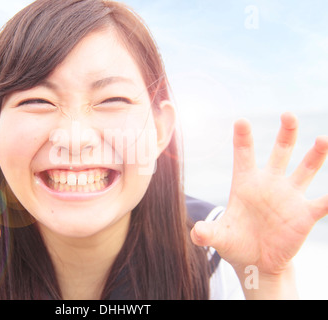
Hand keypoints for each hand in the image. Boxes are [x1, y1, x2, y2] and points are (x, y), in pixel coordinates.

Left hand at [191, 112, 327, 296]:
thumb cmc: (236, 243)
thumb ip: (207, 233)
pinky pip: (324, 201)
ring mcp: (289, 196)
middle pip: (280, 151)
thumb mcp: (220, 238)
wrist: (257, 262)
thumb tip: (196, 233)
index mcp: (245, 183)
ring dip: (316, 154)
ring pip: (306, 168)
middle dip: (286, 133)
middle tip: (288, 115)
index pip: (243, 155)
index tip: (241, 121)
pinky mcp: (305, 214)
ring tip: (323, 140)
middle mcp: (269, 183)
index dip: (242, 138)